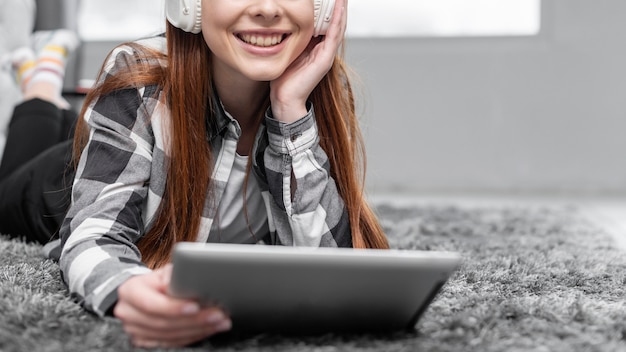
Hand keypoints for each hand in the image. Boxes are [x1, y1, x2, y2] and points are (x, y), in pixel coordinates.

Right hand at [113, 264, 231, 347]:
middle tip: (218, 315)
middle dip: (194, 320)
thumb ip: (175, 276)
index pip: (152, 303)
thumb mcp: (164, 272)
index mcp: (130, 292)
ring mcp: (135, 331)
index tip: (196, 306)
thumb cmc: (157, 281)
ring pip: (169, 336)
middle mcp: (129, 313)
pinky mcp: (144, 342)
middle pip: (163, 323)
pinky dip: (193, 337)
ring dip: (198, 330)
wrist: (141, 293)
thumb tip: (193, 281)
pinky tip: (208, 330)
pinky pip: (171, 343)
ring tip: (220, 322)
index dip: (174, 307)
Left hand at [269, 0, 347, 122]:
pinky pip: (334, 35)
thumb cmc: (284, 78)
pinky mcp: (325, 59)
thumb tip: (284, 23)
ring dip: (341, 9)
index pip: (326, 23)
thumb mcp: (289, 52)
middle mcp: (324, 49)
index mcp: (316, 47)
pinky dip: (337, 20)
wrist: (285, 98)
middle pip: (335, 22)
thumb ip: (293, 39)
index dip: (329, 8)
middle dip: (338, 5)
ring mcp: (327, 54)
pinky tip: (339, 8)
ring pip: (338, 26)